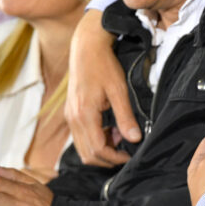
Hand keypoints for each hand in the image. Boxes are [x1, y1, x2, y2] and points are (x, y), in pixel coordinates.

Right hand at [66, 9, 139, 166]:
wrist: (86, 47)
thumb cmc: (103, 65)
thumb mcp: (118, 90)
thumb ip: (125, 116)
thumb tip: (135, 139)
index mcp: (84, 115)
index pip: (97, 149)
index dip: (115, 158)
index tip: (130, 154)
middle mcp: (73, 119)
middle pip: (87, 154)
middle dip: (107, 158)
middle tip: (126, 150)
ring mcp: (69, 116)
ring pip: (82, 147)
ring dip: (100, 149)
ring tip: (119, 137)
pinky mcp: (71, 112)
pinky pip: (80, 136)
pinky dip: (94, 139)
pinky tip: (109, 128)